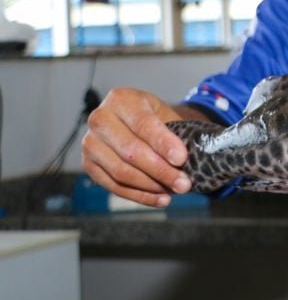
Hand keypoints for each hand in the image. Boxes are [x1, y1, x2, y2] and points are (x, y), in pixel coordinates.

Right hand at [81, 88, 194, 207]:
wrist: (132, 121)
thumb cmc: (153, 118)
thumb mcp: (165, 114)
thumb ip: (174, 133)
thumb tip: (186, 160)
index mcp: (121, 100)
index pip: (143, 124)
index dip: (163, 143)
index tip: (182, 159)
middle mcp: (100, 119)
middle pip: (131, 151)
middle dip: (161, 171)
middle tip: (184, 184)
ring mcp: (90, 143)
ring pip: (121, 171)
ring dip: (151, 186)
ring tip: (175, 191)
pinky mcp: (88, 165)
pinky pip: (114, 186)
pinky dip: (139, 195)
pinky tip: (160, 199)